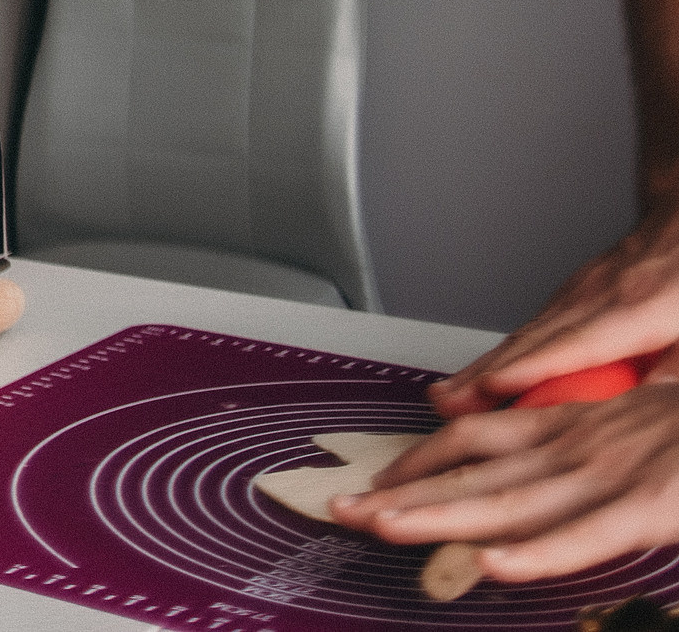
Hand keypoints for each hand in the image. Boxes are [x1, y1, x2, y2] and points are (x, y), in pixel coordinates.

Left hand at [330, 385, 678, 581]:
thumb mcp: (642, 423)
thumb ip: (591, 443)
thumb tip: (544, 456)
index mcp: (581, 424)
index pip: (481, 440)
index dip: (424, 461)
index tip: (378, 480)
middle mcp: (584, 444)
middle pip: (475, 475)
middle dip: (404, 496)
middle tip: (342, 512)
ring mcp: (616, 474)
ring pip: (511, 505)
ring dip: (440, 520)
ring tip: (380, 530)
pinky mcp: (656, 504)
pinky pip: (587, 534)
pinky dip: (538, 551)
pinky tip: (492, 565)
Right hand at [428, 206, 678, 416]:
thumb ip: (678, 369)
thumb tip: (658, 408)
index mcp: (640, 307)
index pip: (576, 343)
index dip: (532, 368)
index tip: (492, 387)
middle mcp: (600, 296)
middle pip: (534, 340)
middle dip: (485, 374)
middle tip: (448, 403)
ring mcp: (584, 290)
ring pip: (527, 332)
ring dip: (484, 365)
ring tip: (452, 395)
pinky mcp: (579, 290)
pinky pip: (535, 324)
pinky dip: (506, 351)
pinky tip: (489, 370)